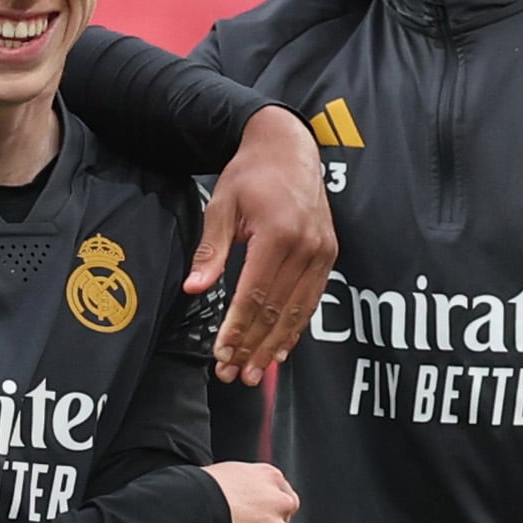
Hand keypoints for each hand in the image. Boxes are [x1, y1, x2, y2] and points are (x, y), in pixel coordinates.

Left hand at [189, 103, 337, 381]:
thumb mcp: (222, 206)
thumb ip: (211, 251)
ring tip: (254, 373)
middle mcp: (306, 247)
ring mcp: (323, 252)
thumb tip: (193, 289)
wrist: (288, 147)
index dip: (238, 329)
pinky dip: (296, 329)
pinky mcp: (329, 255)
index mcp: (278, 233)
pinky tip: (280, 351)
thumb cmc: (250, 175)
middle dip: (253, 347)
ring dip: (275, 347)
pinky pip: (312, 301)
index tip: (221, 355)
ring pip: (297, 312)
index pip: (255, 294)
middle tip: (233, 375)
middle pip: (277, 310)